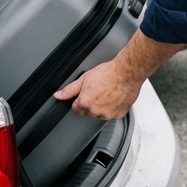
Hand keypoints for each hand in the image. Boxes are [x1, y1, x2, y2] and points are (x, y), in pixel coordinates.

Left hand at [53, 30, 184, 119]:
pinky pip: (112, 113)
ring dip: (102, 106)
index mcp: (85, 103)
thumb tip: (58, 95)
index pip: (76, 109)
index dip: (80, 100)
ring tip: (108, 92)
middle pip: (89, 111)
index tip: (86, 93)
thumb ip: (70, 90)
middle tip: (98, 90)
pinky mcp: (119, 114)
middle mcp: (96, 111)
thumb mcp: (84, 78)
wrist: (127, 72)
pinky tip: (115, 96)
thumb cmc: (108, 73)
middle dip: (91, 102)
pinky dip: (113, 107)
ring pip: (101, 113)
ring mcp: (109, 114)